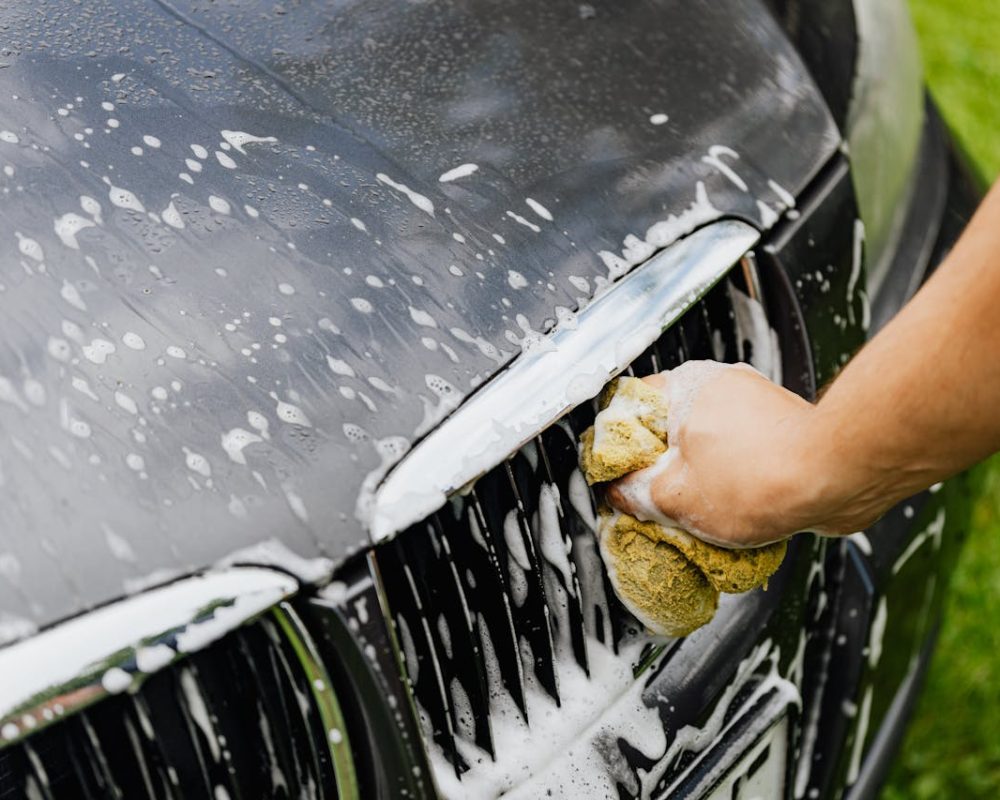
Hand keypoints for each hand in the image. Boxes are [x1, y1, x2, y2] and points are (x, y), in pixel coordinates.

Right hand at [605, 361, 876, 547]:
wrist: (840, 479)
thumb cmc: (763, 478)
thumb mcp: (676, 498)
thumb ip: (636, 493)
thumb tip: (621, 493)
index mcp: (686, 387)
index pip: (630, 407)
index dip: (618, 447)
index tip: (616, 477)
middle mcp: (720, 386)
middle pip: (669, 429)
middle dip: (661, 469)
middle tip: (656, 502)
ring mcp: (754, 405)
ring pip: (707, 444)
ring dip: (699, 478)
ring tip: (699, 514)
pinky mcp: (781, 428)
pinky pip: (741, 455)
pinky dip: (733, 481)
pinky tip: (735, 512)